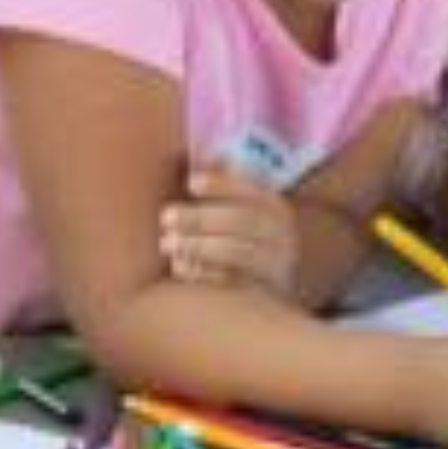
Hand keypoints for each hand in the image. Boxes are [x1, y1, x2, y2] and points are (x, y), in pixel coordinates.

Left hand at [159, 162, 301, 296]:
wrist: (264, 294)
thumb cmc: (239, 241)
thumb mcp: (238, 209)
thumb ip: (223, 182)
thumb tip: (205, 151)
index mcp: (275, 209)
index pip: (253, 189)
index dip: (222, 183)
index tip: (190, 182)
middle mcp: (282, 236)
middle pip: (244, 220)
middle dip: (201, 217)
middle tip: (165, 216)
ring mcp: (275, 269)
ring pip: (240, 253)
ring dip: (199, 246)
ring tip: (167, 244)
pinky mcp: (261, 298)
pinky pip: (232, 285)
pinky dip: (203, 274)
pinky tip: (179, 267)